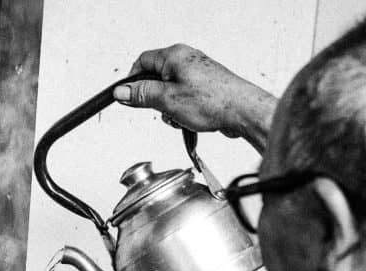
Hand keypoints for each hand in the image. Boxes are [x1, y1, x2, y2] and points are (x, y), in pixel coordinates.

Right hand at [113, 44, 275, 152]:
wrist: (243, 111)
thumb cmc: (213, 101)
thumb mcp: (167, 100)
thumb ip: (142, 95)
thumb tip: (122, 92)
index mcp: (175, 56)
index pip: (143, 62)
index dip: (133, 80)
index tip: (129, 96)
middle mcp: (187, 60)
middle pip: (157, 78)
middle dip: (155, 99)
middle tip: (161, 110)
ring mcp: (197, 74)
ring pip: (171, 91)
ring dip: (170, 108)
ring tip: (180, 117)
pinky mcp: (206, 88)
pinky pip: (185, 98)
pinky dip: (183, 110)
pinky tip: (191, 120)